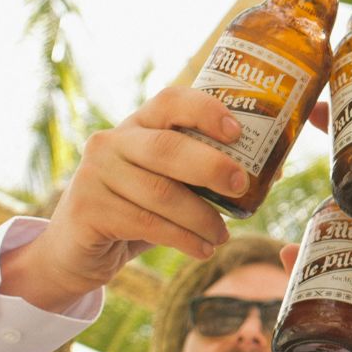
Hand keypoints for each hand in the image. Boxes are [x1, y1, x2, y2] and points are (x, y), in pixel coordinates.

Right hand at [1, 87, 245, 310]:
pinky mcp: (88, 209)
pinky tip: (202, 249)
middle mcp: (111, 141)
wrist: (77, 250)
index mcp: (138, 125)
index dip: (206, 111)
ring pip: (161, 193)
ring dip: (201, 218)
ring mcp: (94, 174)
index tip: (238, 132)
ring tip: (222, 235)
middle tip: (240, 186)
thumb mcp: (169, 185)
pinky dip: (182, 238)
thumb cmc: (136, 210)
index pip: (171, 101)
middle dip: (210, 166)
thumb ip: (206, 174)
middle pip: (167, 147)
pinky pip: (146, 223)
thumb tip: (274, 170)